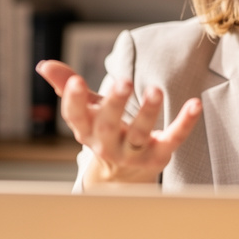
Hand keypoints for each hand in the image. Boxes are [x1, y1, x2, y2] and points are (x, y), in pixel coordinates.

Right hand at [35, 60, 201, 184]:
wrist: (124, 172)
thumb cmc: (103, 129)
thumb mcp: (86, 108)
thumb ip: (67, 85)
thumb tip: (44, 65)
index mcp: (86, 131)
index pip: (76, 117)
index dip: (74, 100)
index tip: (77, 81)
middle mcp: (108, 144)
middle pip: (108, 126)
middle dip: (114, 104)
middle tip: (122, 81)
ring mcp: (134, 153)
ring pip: (140, 134)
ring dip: (148, 112)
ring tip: (156, 90)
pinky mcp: (159, 155)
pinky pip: (174, 138)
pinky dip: (185, 122)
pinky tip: (195, 104)